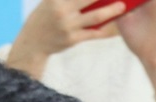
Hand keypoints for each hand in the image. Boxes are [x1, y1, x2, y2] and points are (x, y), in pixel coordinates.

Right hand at [8, 0, 126, 65]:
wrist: (33, 42)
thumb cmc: (44, 16)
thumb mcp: (50, 0)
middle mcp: (62, 11)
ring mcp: (68, 26)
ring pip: (95, 18)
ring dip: (110, 12)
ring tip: (122, 6)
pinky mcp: (73, 39)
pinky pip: (93, 34)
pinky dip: (105, 30)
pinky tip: (115, 26)